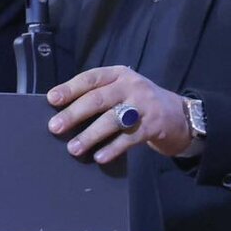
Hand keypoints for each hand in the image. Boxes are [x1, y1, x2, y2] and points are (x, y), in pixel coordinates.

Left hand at [46, 66, 191, 162]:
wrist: (179, 114)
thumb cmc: (138, 102)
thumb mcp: (121, 90)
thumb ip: (98, 95)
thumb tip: (62, 111)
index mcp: (118, 74)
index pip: (90, 78)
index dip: (70, 88)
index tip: (52, 99)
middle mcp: (130, 86)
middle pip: (98, 99)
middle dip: (74, 113)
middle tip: (55, 127)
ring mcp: (143, 105)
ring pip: (112, 120)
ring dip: (90, 135)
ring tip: (73, 148)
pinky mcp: (153, 125)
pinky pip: (129, 138)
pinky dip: (113, 148)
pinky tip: (99, 156)